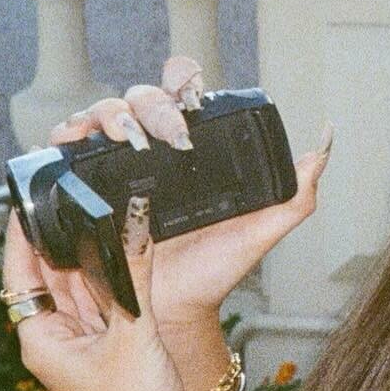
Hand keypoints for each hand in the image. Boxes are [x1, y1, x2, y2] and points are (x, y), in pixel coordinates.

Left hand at [3, 197, 207, 390]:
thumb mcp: (134, 331)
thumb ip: (135, 269)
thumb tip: (136, 216)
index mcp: (40, 337)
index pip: (20, 272)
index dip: (22, 233)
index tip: (30, 195)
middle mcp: (56, 336)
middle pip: (51, 272)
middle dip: (63, 235)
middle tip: (75, 190)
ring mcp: (85, 340)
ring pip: (83, 281)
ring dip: (93, 252)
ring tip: (103, 208)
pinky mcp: (113, 342)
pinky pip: (109, 295)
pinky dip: (117, 272)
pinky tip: (127, 245)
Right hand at [46, 56, 333, 333]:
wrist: (175, 311)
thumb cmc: (216, 270)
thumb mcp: (263, 228)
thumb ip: (297, 191)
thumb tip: (324, 141)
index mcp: (191, 146)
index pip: (182, 89)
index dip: (184, 79)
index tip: (193, 97)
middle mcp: (152, 149)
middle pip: (141, 97)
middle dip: (152, 105)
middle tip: (168, 136)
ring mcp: (116, 166)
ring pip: (103, 114)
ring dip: (108, 115)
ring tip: (123, 138)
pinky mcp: (85, 188)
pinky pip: (66, 151)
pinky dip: (65, 137)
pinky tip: (71, 141)